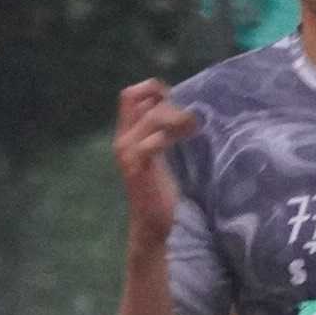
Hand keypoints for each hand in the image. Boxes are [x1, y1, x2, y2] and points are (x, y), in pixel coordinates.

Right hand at [113, 80, 200, 242]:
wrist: (152, 225)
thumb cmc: (160, 190)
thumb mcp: (160, 154)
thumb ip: (161, 131)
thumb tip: (178, 107)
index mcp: (126, 134)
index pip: (129, 95)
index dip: (152, 89)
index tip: (176, 101)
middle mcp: (122, 140)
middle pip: (134, 98)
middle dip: (167, 102)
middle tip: (189, 120)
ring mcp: (127, 154)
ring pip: (149, 116)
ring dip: (176, 117)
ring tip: (193, 128)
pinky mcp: (137, 169)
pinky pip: (151, 142)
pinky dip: (170, 136)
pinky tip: (185, 141)